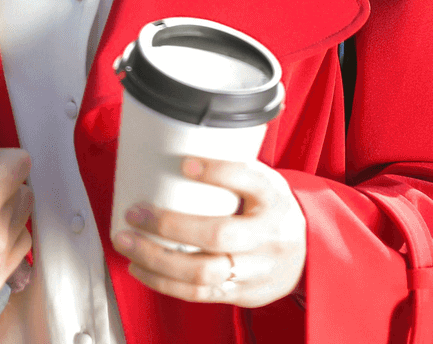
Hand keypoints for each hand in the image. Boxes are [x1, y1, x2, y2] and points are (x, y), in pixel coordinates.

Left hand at [110, 157, 305, 307]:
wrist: (306, 257)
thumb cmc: (271, 212)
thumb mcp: (264, 183)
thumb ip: (230, 169)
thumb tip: (177, 139)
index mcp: (274, 198)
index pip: (250, 179)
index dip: (217, 171)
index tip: (184, 163)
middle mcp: (268, 236)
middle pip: (218, 234)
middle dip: (169, 225)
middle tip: (135, 212)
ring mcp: (255, 270)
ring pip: (203, 272)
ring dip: (157, 259)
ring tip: (127, 242)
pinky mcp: (241, 294)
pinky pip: (199, 294)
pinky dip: (163, 282)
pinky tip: (140, 268)